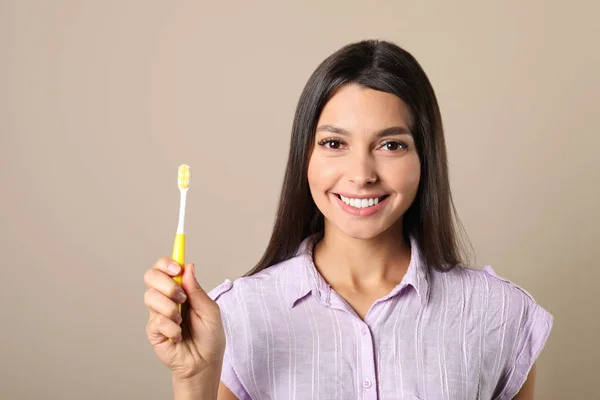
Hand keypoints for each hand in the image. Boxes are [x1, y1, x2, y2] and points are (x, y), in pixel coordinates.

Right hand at [144, 258, 225, 380]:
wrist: (205, 363)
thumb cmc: (209, 337)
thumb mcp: (210, 311)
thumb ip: (197, 290)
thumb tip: (188, 267)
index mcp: (181, 289)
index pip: (164, 267)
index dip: (166, 263)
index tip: (177, 268)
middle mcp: (166, 298)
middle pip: (150, 276)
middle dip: (167, 284)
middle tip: (182, 297)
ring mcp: (157, 313)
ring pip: (151, 297)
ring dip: (171, 309)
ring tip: (181, 321)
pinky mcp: (153, 330)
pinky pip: (156, 321)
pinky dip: (172, 329)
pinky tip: (178, 336)